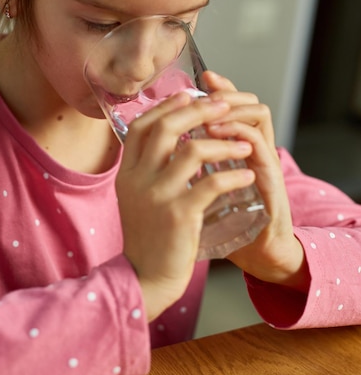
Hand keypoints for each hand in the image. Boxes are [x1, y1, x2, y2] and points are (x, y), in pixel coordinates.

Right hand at [116, 92, 255, 320]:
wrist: (145, 279)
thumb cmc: (148, 236)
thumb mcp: (136, 196)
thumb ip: (148, 168)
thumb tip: (170, 138)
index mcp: (127, 172)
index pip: (141, 126)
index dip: (165, 107)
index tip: (189, 95)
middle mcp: (138, 180)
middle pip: (166, 129)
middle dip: (198, 111)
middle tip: (223, 106)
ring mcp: (158, 197)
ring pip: (192, 151)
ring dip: (223, 143)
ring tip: (244, 144)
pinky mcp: (180, 216)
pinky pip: (212, 184)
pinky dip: (233, 175)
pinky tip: (247, 174)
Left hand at [202, 71, 309, 292]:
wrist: (256, 254)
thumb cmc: (225, 221)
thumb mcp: (201, 185)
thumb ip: (189, 164)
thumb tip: (156, 146)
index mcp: (237, 147)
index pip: (233, 106)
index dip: (221, 88)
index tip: (201, 78)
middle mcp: (254, 148)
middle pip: (248, 101)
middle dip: (226, 91)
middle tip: (206, 90)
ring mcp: (265, 160)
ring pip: (258, 114)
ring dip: (232, 108)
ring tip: (207, 111)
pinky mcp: (271, 178)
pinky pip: (260, 144)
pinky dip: (238, 133)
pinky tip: (217, 133)